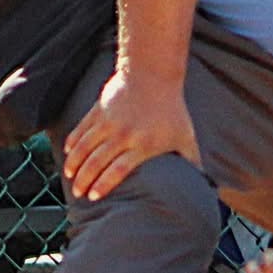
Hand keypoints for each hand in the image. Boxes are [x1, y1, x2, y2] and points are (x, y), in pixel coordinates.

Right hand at [63, 67, 198, 201]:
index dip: (103, 185)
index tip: (93, 197)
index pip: (117, 170)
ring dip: (74, 164)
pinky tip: (67, 153)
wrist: (154, 75)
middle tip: (78, 193)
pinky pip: (81, 129)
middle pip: (96, 162)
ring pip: (84, 147)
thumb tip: (205, 183)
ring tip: (70, 176)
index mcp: (143, 145)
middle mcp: (123, 135)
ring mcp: (108, 121)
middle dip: (84, 180)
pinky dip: (72, 142)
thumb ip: (192, 161)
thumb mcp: (185, 136)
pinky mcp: (98, 110)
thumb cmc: (172, 110)